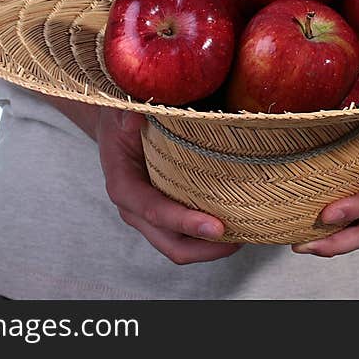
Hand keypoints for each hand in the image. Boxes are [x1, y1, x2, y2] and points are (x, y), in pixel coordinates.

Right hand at [97, 107, 242, 263]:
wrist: (116, 129)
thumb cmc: (121, 120)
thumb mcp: (120, 110)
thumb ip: (128, 115)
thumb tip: (135, 118)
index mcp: (123, 186)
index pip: (154, 211)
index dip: (184, 222)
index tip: (216, 227)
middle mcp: (135, 209)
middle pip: (171, 244)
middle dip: (206, 248)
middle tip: (240, 238)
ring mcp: (150, 217)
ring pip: (181, 247)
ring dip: (211, 248)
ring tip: (243, 235)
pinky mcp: (165, 216)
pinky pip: (187, 238)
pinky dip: (209, 239)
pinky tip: (234, 226)